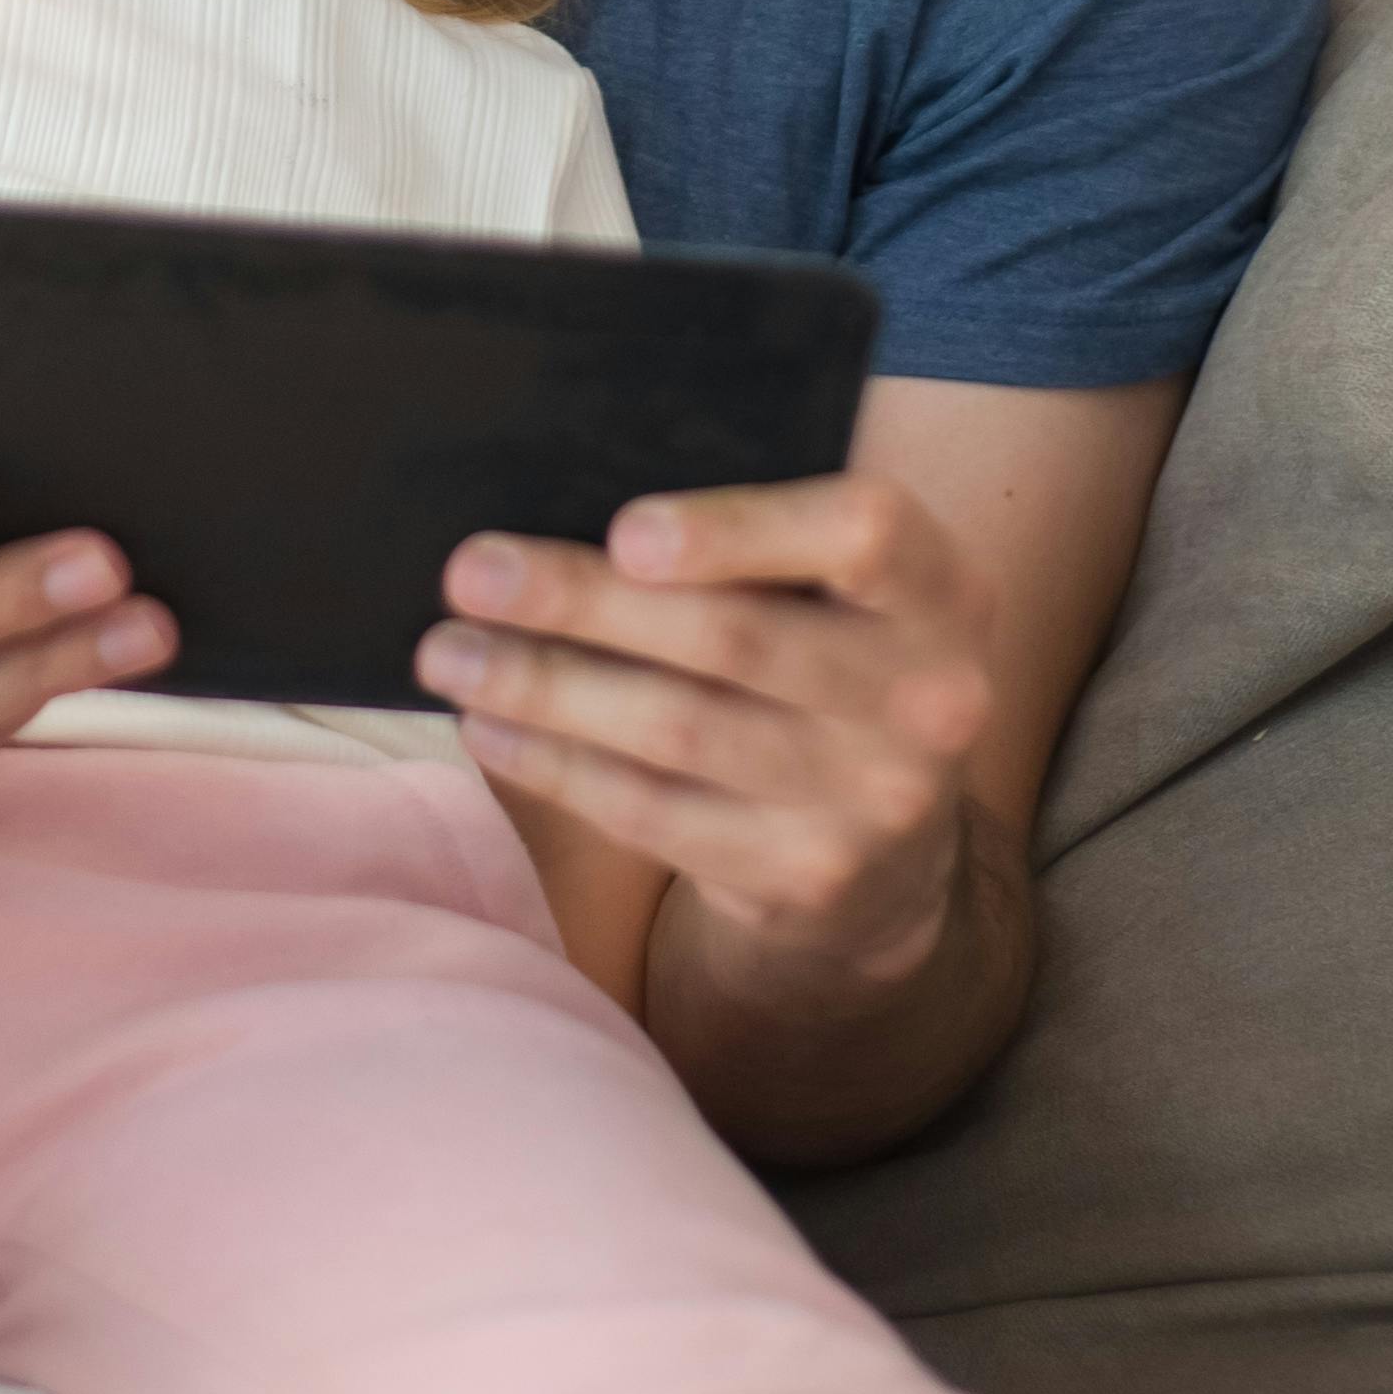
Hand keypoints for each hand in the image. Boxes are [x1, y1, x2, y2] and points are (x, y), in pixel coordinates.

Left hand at [416, 471, 1001, 992]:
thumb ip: (762, 545)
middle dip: (584, 603)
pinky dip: (558, 766)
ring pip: (676, 732)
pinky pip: (654, 814)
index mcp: (942, 591)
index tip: (625, 532)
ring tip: (449, 652)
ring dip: (545, 687)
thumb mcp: (843, 597)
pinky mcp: (803, 879)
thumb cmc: (831, 667)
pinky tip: (491, 729)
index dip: (740, 531)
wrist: (894, 858)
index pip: (862, 536)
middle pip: (734, 638)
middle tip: (470, 573)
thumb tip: (577, 514)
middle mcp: (929, 698)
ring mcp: (872, 803)